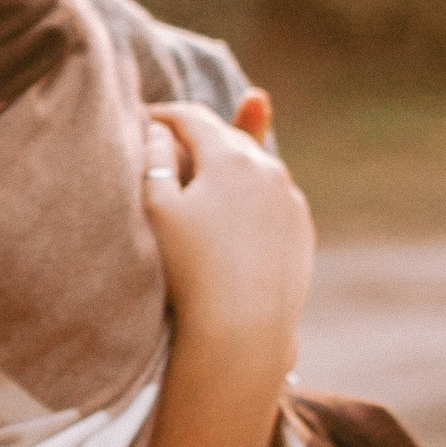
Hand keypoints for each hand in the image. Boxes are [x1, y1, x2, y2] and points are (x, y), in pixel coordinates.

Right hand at [143, 101, 312, 370]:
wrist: (243, 332)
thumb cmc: (189, 270)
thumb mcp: (157, 209)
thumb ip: (155, 157)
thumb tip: (159, 128)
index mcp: (230, 156)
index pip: (192, 117)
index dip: (164, 114)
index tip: (144, 118)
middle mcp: (269, 169)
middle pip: (226, 136)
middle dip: (197, 135)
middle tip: (167, 140)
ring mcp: (290, 199)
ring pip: (253, 166)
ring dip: (226, 164)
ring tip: (200, 172)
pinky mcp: (301, 229)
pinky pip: (271, 198)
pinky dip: (250, 195)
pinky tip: (232, 214)